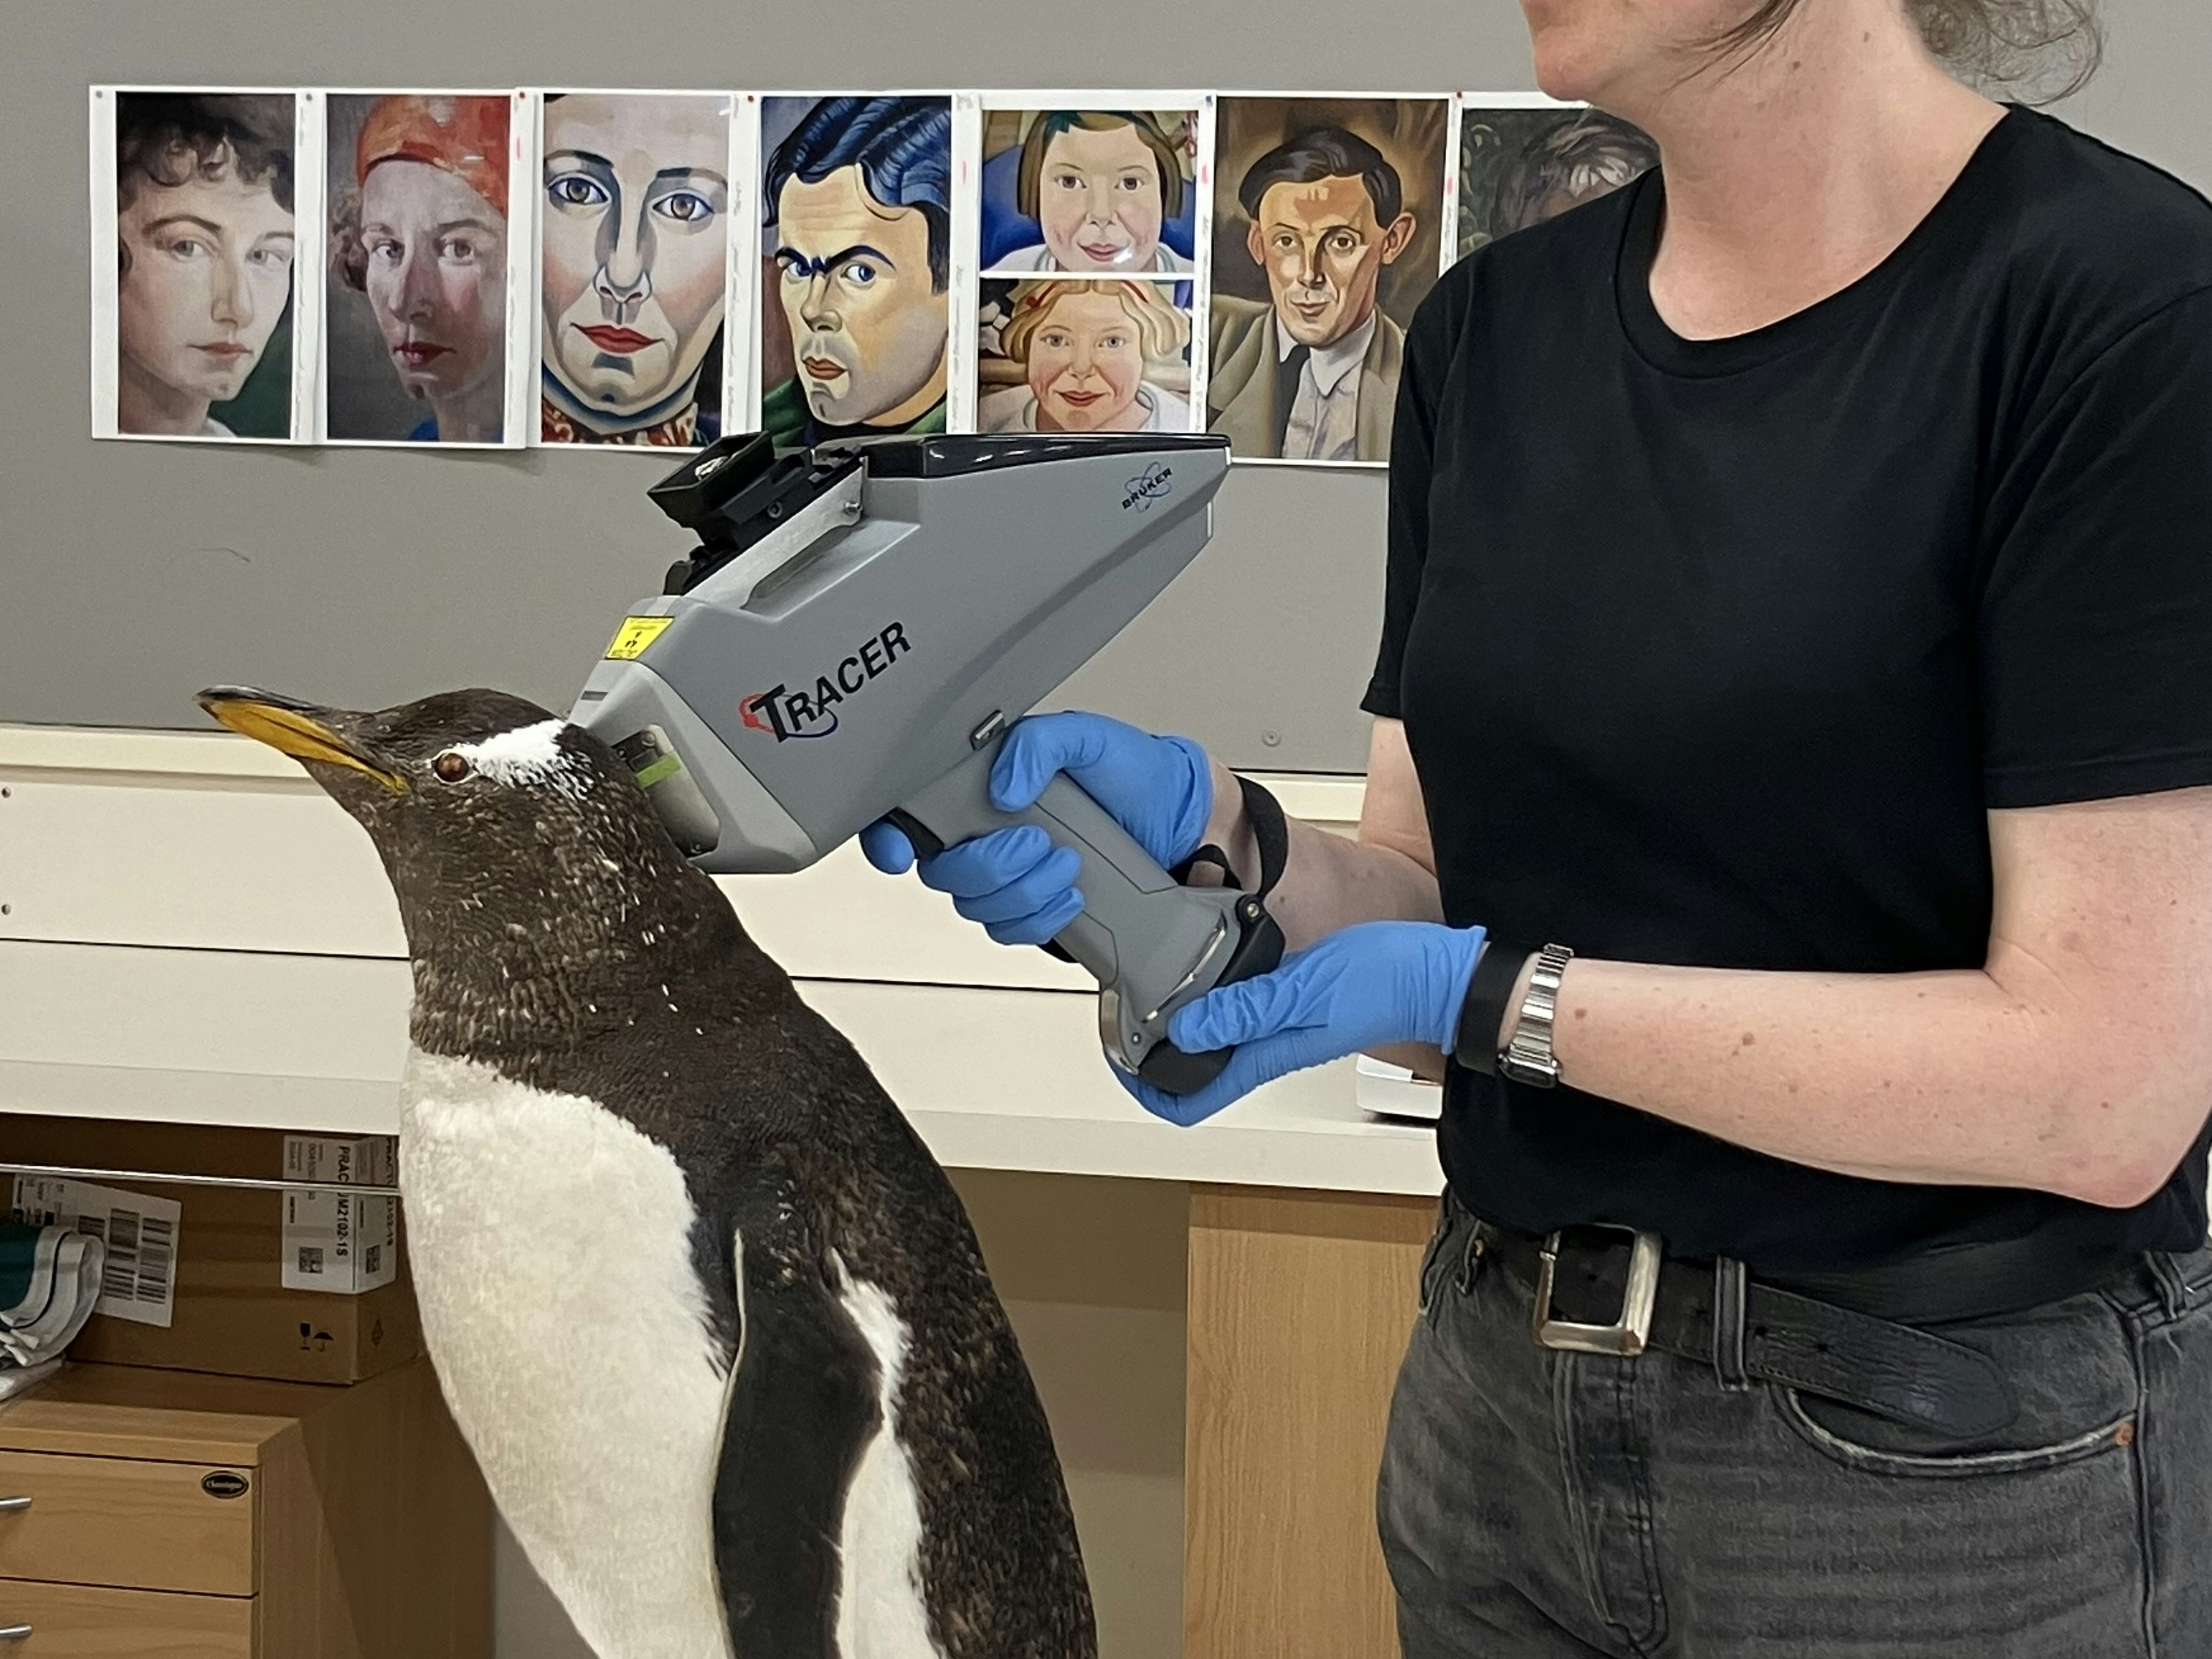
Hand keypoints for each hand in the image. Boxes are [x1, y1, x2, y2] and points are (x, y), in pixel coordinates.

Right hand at [859, 712, 1211, 945]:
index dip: (887, 836)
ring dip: (1022, 891)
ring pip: (976, 905)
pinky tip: (1070, 894)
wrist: (1181, 821)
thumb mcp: (1087, 737)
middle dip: (989, 865)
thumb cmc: (1134, 773)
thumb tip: (1003, 783)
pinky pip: (1011, 930)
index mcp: (982, 783)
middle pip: (942, 871)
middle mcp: (987, 829)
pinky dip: (1040, 918)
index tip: (900, 849)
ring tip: (1066, 863)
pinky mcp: (1036, 906)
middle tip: (1036, 842)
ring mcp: (1010, 872)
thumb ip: (1039, 743)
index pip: (908, 813)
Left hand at [1117, 921, 1488, 1126]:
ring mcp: (1279, 1024)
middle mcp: (1268, 1046)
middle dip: (1153, 1049)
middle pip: (1194, 1066)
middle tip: (1122, 1015)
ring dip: (1181, 1018)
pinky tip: (1207, 961)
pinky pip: (1240, 1004)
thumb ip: (1246, 1009)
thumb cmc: (1386, 984)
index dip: (1148, 1091)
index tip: (1121, 1063)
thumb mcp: (1304, 990)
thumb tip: (1186, 1028)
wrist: (1436, 974)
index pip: (1192, 1099)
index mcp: (1266, 1054)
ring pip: (1214, 1035)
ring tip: (1151, 986)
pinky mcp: (1292, 999)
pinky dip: (1214, 990)